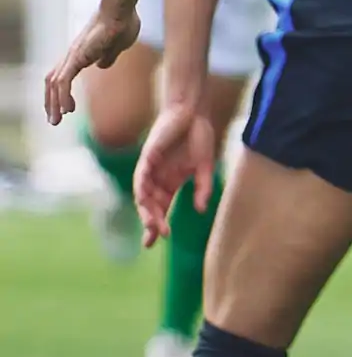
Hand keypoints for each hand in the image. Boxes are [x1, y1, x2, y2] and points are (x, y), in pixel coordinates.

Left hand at [43, 6, 141, 124]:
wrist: (122, 10)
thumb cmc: (123, 23)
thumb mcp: (117, 46)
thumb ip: (108, 56)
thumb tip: (101, 66)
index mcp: (81, 53)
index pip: (61, 76)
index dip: (60, 93)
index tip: (66, 110)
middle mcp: (72, 54)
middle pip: (52, 81)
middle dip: (51, 102)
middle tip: (54, 120)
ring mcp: (73, 55)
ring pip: (54, 83)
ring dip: (53, 103)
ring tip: (57, 120)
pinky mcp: (77, 56)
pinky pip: (64, 81)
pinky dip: (63, 96)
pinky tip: (69, 109)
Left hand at [134, 100, 216, 246]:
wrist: (193, 113)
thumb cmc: (199, 137)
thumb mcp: (205, 167)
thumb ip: (202, 188)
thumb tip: (201, 210)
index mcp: (170, 182)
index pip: (160, 209)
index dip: (156, 226)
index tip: (154, 243)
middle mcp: (157, 178)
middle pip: (150, 206)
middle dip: (153, 223)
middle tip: (159, 236)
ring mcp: (151, 168)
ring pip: (143, 195)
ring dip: (147, 210)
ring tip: (153, 224)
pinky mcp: (148, 156)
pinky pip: (141, 176)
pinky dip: (141, 188)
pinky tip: (144, 200)